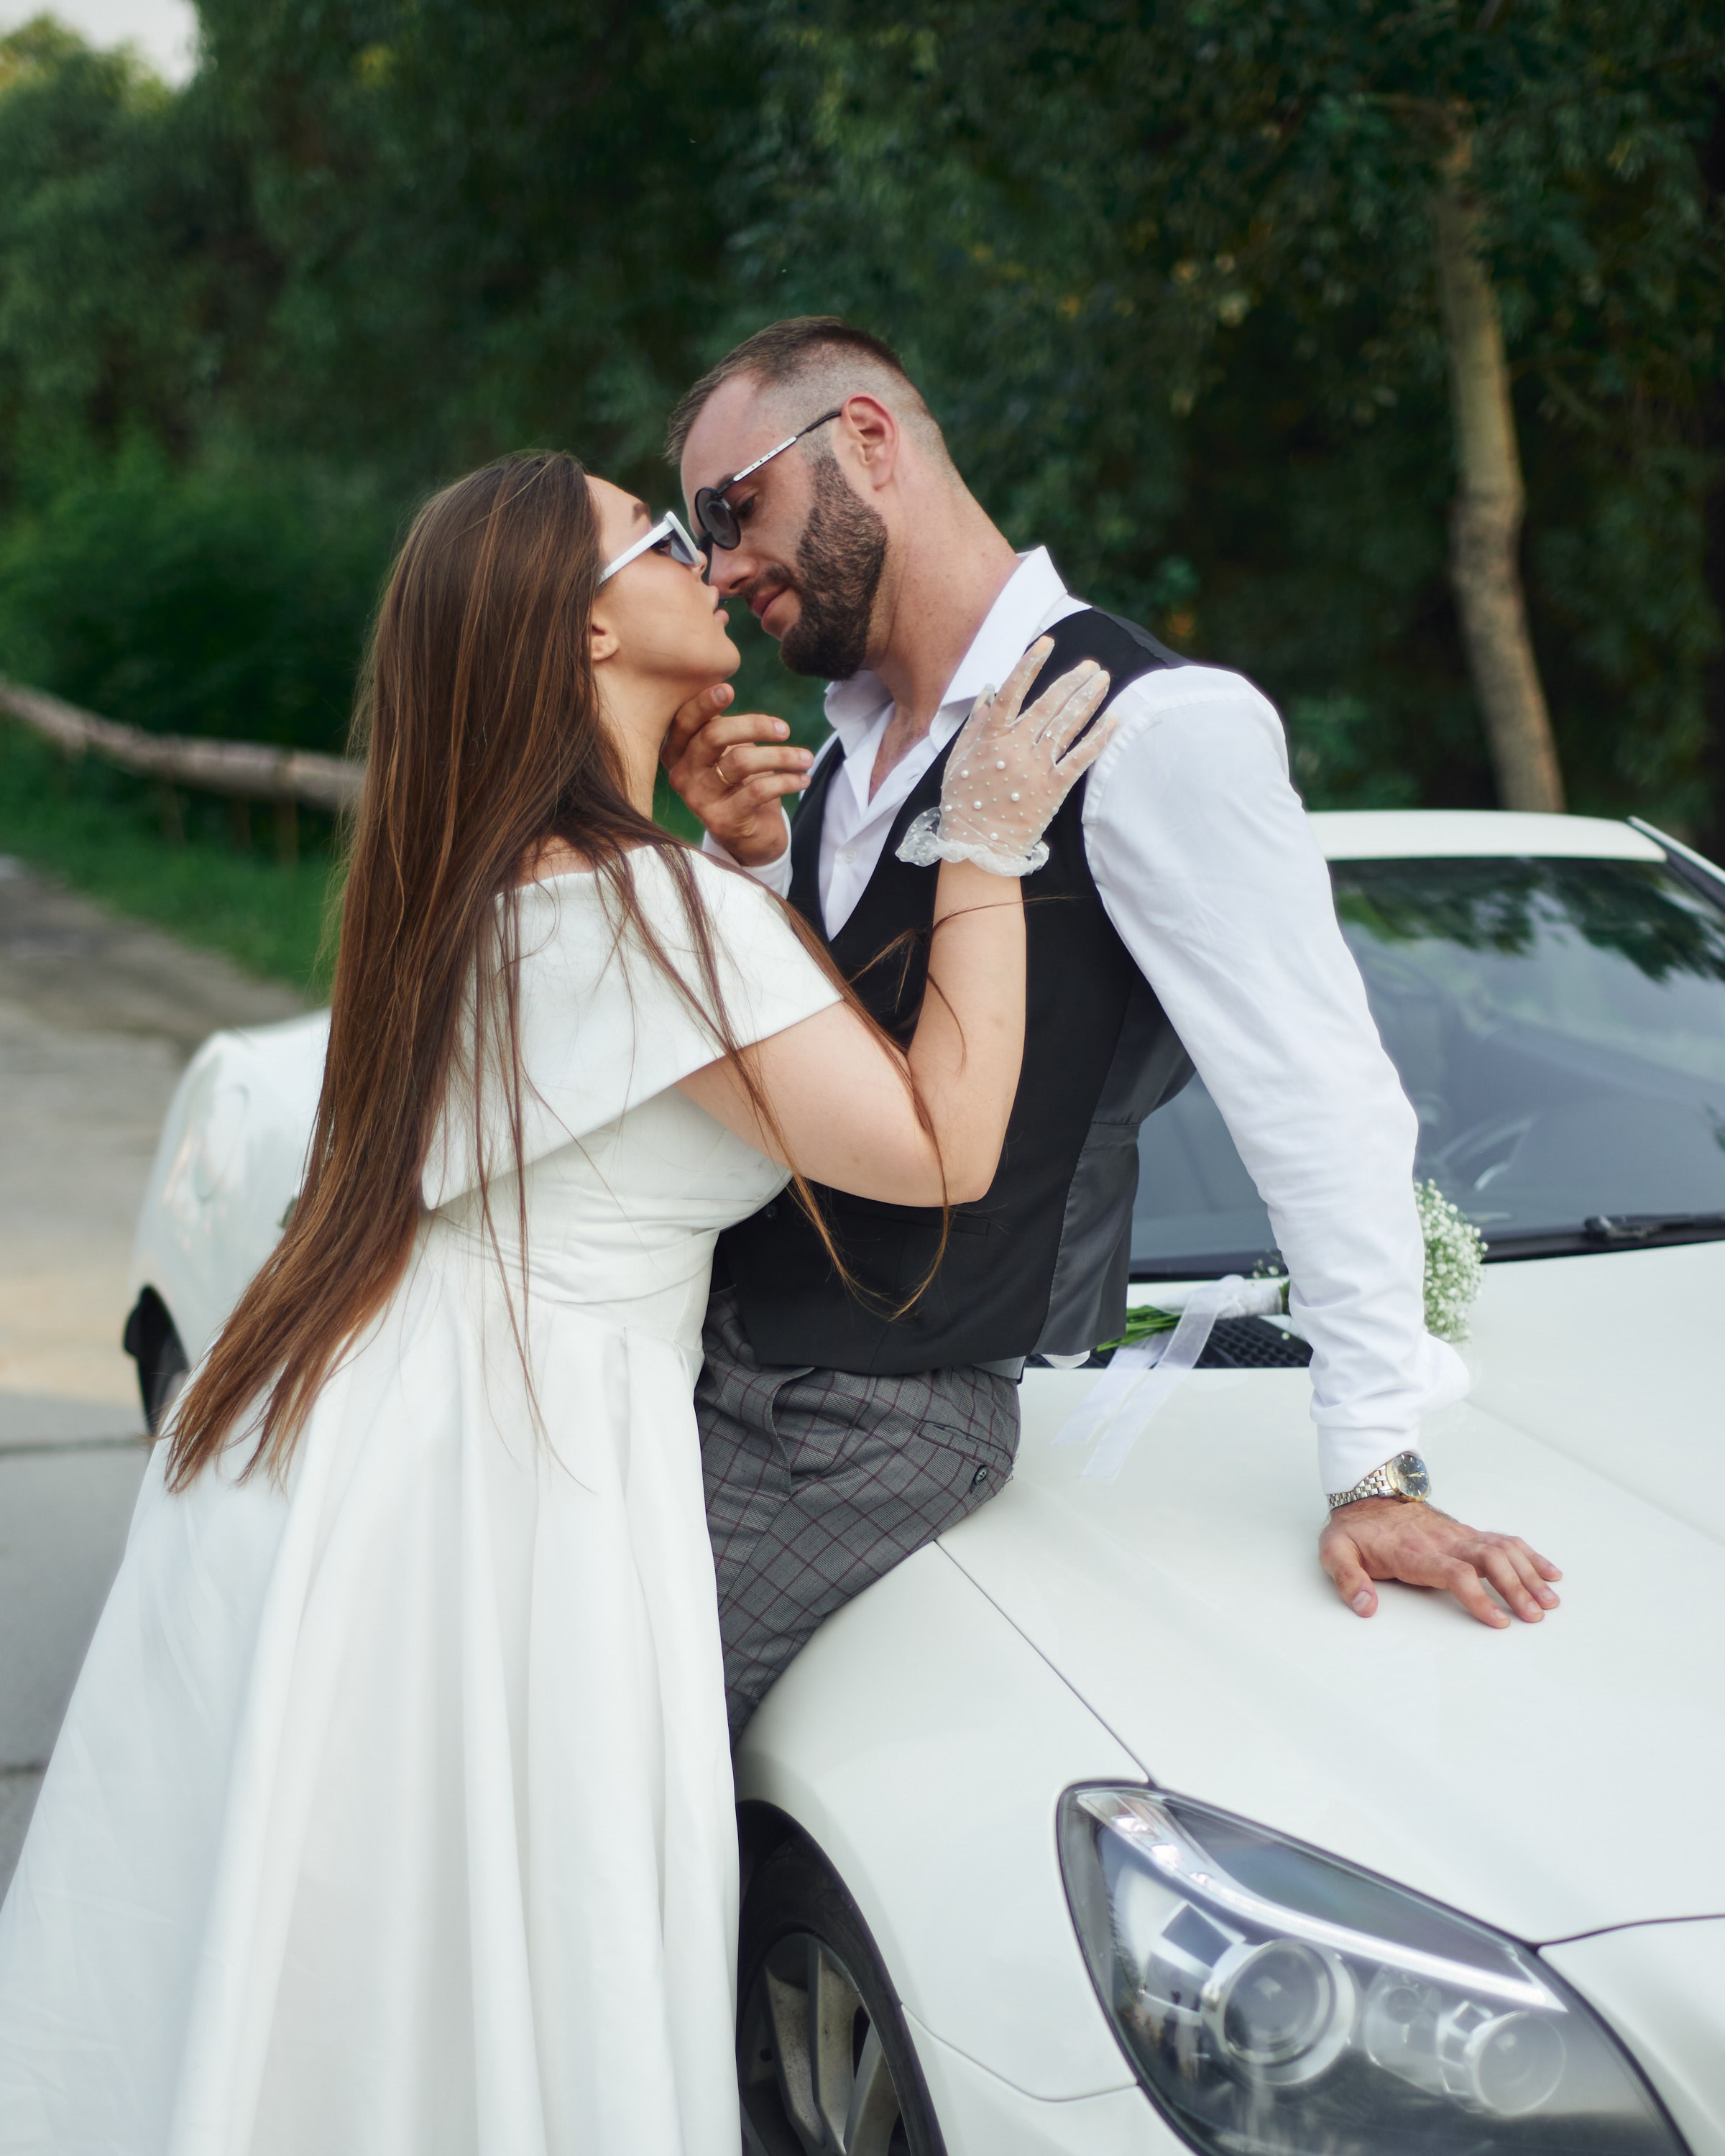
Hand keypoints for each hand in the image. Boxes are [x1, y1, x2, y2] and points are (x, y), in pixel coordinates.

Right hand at [661, 682, 813, 867]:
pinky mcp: (721, 820)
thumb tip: (723, 687)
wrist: (748, 836)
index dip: (704, 704)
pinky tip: (802, 779)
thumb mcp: (727, 751)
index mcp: (677, 753)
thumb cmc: (739, 784)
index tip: (729, 689)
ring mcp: (698, 800)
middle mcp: (680, 776)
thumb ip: (721, 725)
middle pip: (713, 737)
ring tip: (806, 758)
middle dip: (754, 726)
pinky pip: (758, 790)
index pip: (685, 721)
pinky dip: (786, 780)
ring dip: (781, 756)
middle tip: (784, 729)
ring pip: (740, 762)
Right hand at [899, 636, 1113, 877]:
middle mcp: (1017, 749)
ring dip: (1087, 700)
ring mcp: (1037, 769)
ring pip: (1067, 726)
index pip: (1013, 693)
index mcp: (991, 739)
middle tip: (1090, 665)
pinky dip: (1098, 737)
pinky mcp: (1054, 789)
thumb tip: (989, 690)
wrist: (978, 848)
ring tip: (1102, 679)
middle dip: (1071, 681)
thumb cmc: (962, 804)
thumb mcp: (957, 761)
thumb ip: (975, 724)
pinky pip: (1080, 759)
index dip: (1030, 666)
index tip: (1046, 643)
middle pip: (1049, 706)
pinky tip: (1113, 718)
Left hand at [1319, 1499, 1562, 1628]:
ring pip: (1503, 1549)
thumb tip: (1366, 1608)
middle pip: (1490, 1559)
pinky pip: (1505, 1540)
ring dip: (1529, 1574)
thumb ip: (1348, 1580)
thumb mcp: (1335, 1552)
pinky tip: (1550, 1572)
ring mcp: (1459, 1535)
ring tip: (1551, 1602)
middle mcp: (1444, 1541)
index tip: (1498, 1621)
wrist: (1368, 1492)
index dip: (1478, 1597)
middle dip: (1515, 1588)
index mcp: (1414, 1551)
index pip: (1454, 1573)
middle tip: (1535, 1617)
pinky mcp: (1468, 1534)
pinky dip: (1530, 1555)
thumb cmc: (1356, 1529)